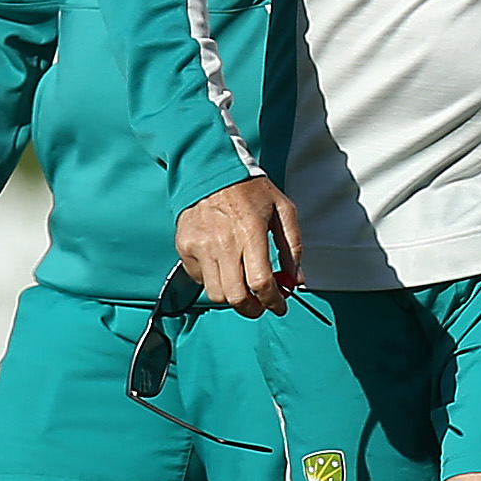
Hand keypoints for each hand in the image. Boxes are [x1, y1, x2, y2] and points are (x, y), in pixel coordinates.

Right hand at [177, 175, 303, 315]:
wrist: (211, 170)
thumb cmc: (250, 189)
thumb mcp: (283, 210)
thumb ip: (293, 247)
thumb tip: (296, 279)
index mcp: (250, 233)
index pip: (261, 283)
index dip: (273, 302)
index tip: (279, 306)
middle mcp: (223, 243)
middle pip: (235, 297)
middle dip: (252, 309)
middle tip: (261, 306)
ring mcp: (200, 247)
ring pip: (216, 293)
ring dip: (233, 298)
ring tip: (243, 288)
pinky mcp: (185, 247)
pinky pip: (199, 279)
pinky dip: (213, 281)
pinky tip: (224, 267)